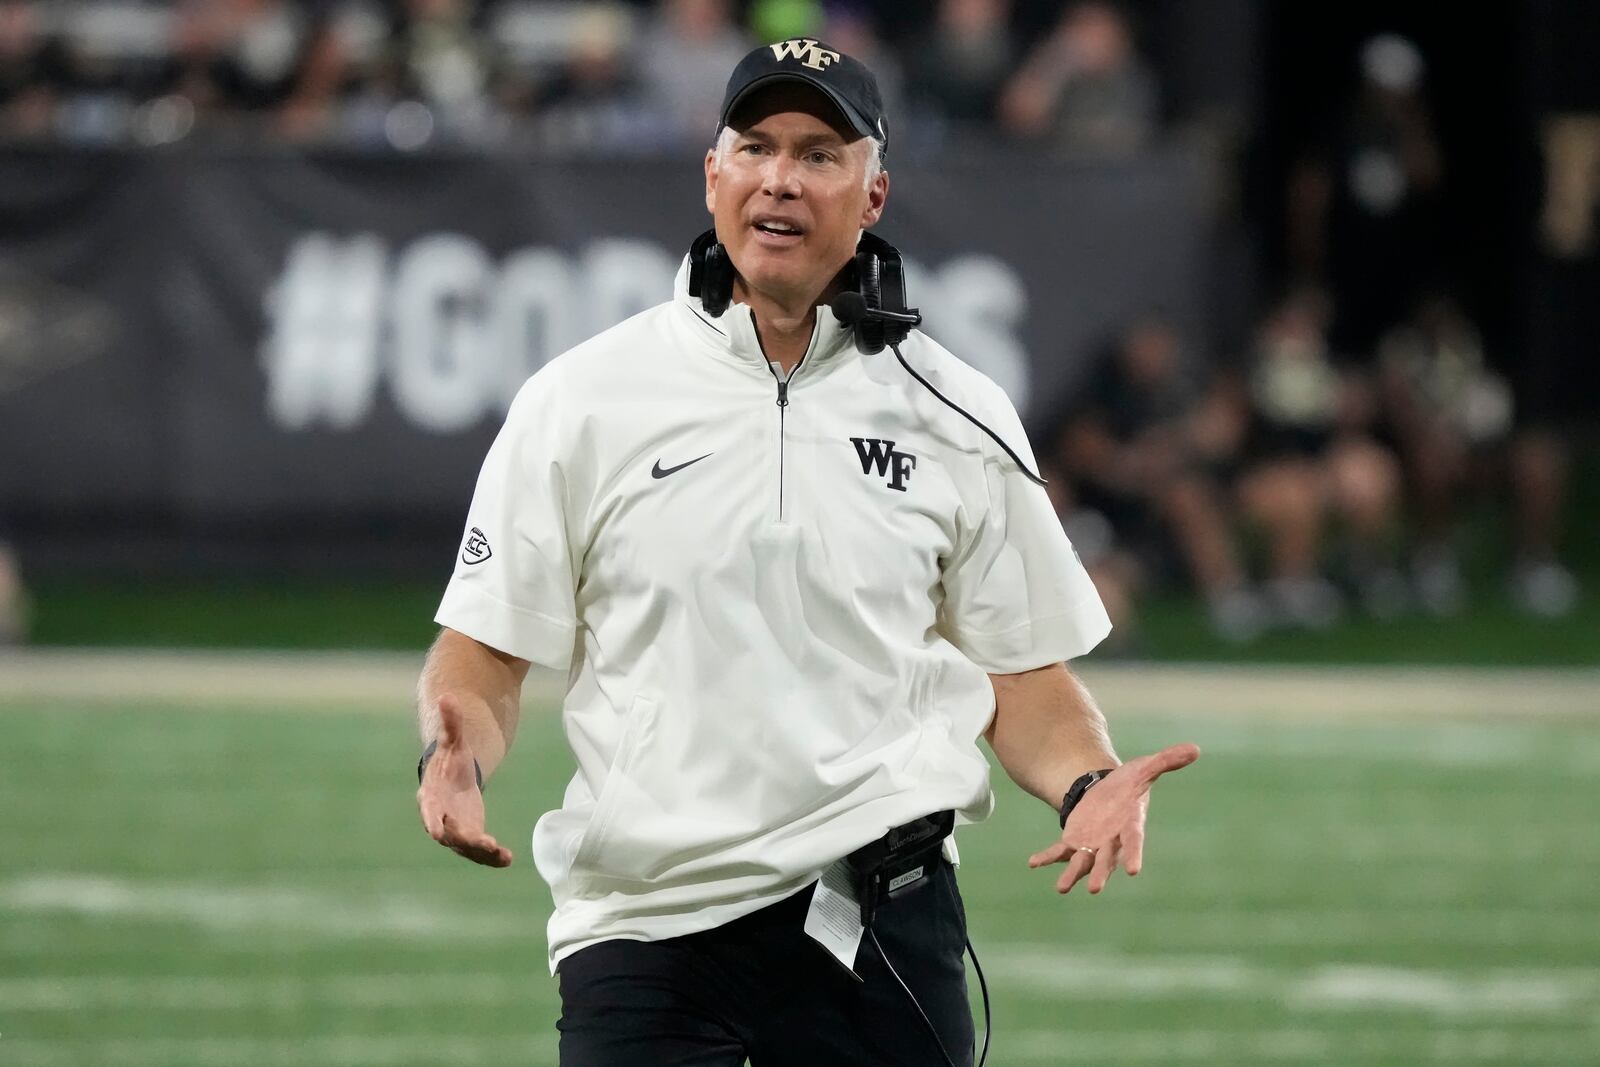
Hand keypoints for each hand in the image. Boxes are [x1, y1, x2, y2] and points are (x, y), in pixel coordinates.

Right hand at [416, 694, 512, 867]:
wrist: (452, 777)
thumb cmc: (449, 759)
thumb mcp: (453, 739)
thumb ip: (451, 722)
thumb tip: (447, 696)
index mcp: (431, 795)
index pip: (429, 809)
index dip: (432, 819)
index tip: (436, 830)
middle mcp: (440, 817)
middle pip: (449, 833)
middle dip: (464, 839)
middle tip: (484, 843)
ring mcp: (455, 830)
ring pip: (466, 846)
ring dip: (482, 853)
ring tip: (502, 855)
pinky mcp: (470, 836)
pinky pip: (478, 851)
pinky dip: (491, 857)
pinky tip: (507, 859)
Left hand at [1027, 743, 1199, 894]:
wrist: (1108, 793)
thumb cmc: (1130, 784)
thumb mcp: (1146, 768)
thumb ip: (1167, 761)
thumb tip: (1196, 748)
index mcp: (1130, 824)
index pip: (1134, 841)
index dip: (1135, 855)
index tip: (1134, 871)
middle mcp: (1112, 840)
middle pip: (1107, 860)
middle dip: (1101, 874)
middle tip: (1094, 889)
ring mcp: (1093, 844)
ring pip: (1083, 863)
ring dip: (1073, 874)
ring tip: (1061, 888)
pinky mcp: (1075, 841)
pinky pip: (1060, 852)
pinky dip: (1048, 857)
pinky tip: (1034, 862)